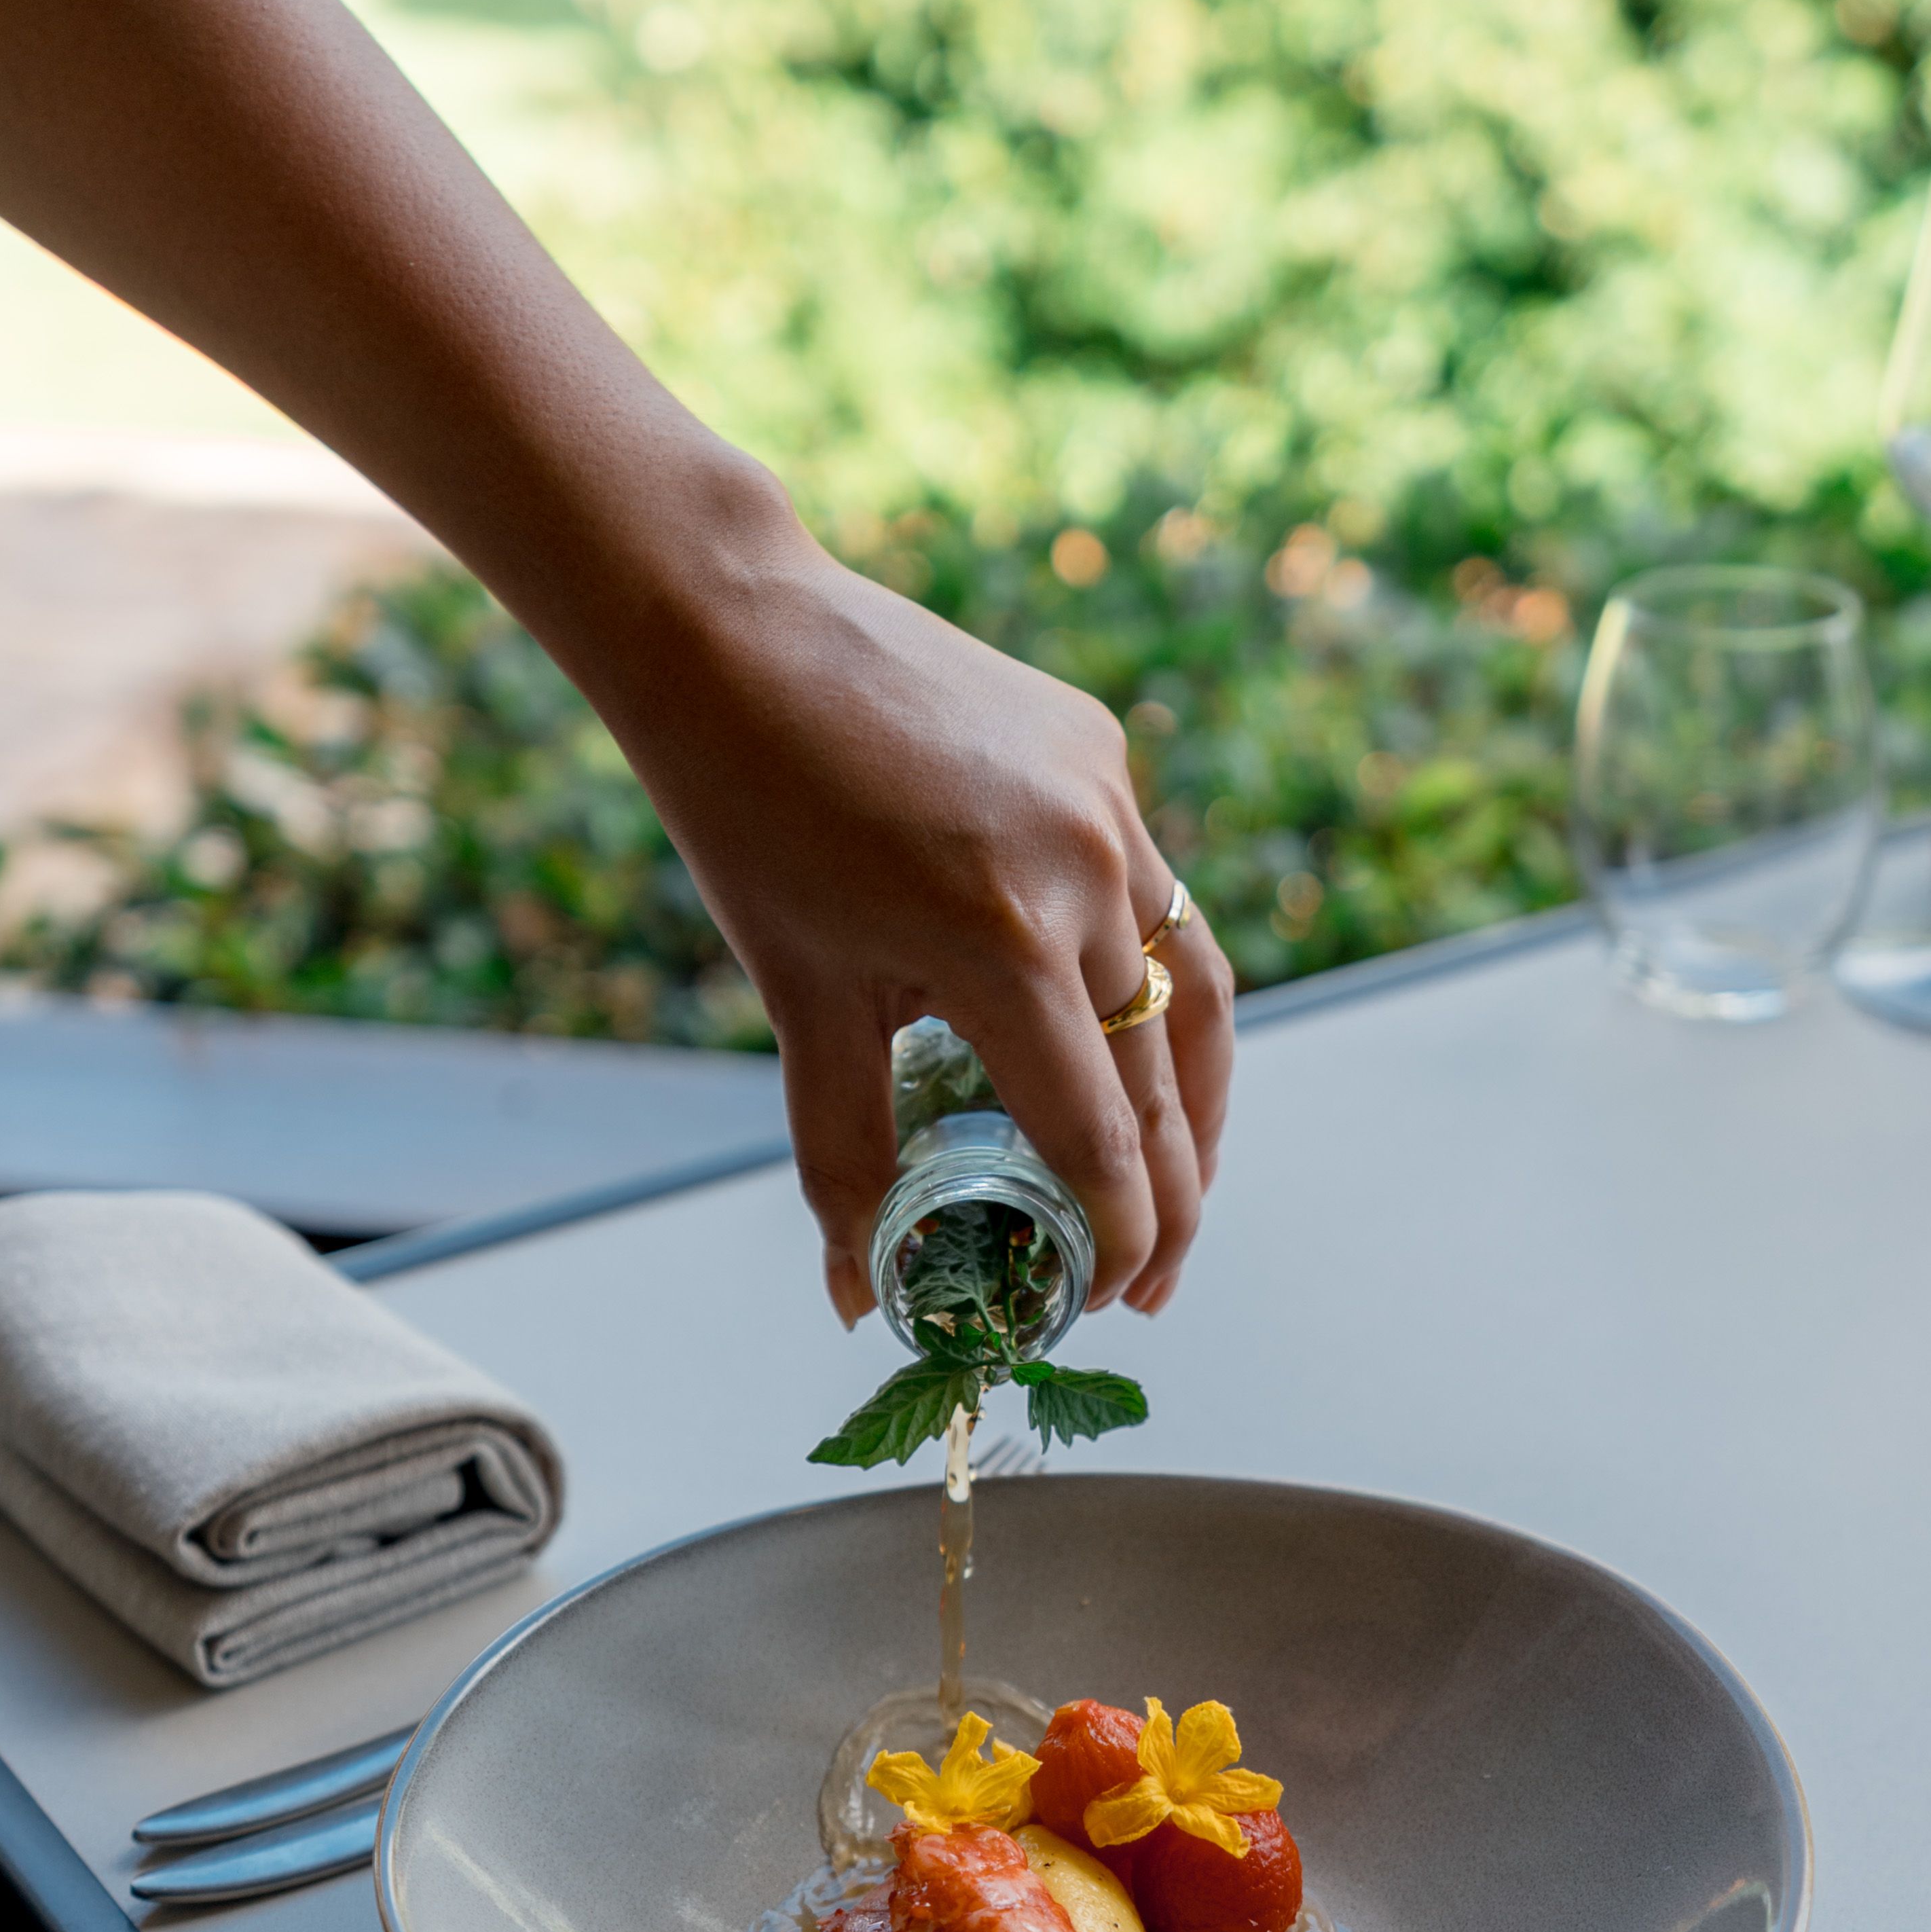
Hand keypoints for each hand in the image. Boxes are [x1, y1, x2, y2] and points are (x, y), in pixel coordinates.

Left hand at [607, 489, 1233, 1326]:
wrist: (735, 630)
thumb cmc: (748, 816)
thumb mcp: (801, 1000)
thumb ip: (845, 1152)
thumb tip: (856, 1293)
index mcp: (1002, 947)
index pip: (1102, 1136)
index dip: (1120, 1236)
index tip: (1110, 1301)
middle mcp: (1083, 873)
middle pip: (1166, 1078)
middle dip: (1170, 1196)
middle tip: (1150, 1281)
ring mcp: (1106, 803)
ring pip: (1190, 985)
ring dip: (1195, 1098)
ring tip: (1178, 1179)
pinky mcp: (1100, 752)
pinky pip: (1152, 888)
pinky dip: (1144, 975)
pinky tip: (1112, 1024)